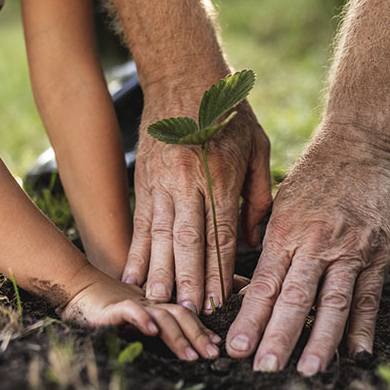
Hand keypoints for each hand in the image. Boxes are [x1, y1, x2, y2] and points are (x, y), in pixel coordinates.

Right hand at [60, 273, 221, 360]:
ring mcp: (133, 303)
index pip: (185, 314)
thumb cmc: (105, 308)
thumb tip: (172, 343)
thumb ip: (153, 326)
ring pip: (162, 315)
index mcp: (156, 306)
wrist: (75, 288)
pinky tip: (152, 331)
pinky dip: (143, 319)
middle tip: (212, 355)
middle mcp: (149, 302)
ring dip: (179, 336)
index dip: (202, 329)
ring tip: (191, 355)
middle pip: (181, 314)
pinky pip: (130, 311)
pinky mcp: (112, 307)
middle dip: (199, 335)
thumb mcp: (134, 318)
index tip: (216, 346)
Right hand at [122, 99, 272, 314]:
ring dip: (159, 272)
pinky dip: (136, 251)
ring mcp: (162, 181)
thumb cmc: (229, 113)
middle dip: (188, 280)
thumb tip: (253, 238)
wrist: (184, 76)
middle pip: (189, 240)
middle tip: (188, 313)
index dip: (219, 270)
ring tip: (157, 303)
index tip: (219, 301)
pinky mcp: (144, 180)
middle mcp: (189, 182)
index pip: (221, 233)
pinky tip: (132, 275)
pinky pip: (140, 222)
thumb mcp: (257, 146)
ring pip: (160, 235)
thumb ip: (258, 194)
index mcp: (222, 175)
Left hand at [226, 125, 389, 374]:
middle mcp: (316, 243)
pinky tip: (355, 355)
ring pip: (333, 303)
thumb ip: (269, 246)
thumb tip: (251, 291)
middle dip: (277, 337)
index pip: (264, 284)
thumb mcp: (281, 205)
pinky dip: (363, 328)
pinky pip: (369, 297)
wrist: (362, 145)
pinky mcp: (378, 254)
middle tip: (263, 368)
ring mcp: (351, 250)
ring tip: (307, 371)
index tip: (235, 348)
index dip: (250, 318)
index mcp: (285, 231)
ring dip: (319, 341)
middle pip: (295, 299)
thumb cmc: (313, 176)